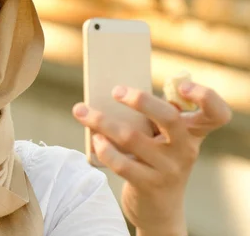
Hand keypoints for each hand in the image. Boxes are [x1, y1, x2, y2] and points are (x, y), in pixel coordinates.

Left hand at [72, 82, 230, 234]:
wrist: (160, 211)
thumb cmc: (156, 162)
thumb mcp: (164, 141)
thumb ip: (152, 119)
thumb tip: (116, 92)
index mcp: (193, 133)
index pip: (216, 114)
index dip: (206, 96)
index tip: (184, 86)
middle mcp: (185, 150)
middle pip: (169, 118)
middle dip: (141, 100)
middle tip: (115, 90)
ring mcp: (169, 169)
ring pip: (131, 137)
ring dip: (102, 121)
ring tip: (81, 111)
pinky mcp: (149, 185)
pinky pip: (121, 163)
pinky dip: (104, 148)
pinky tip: (94, 139)